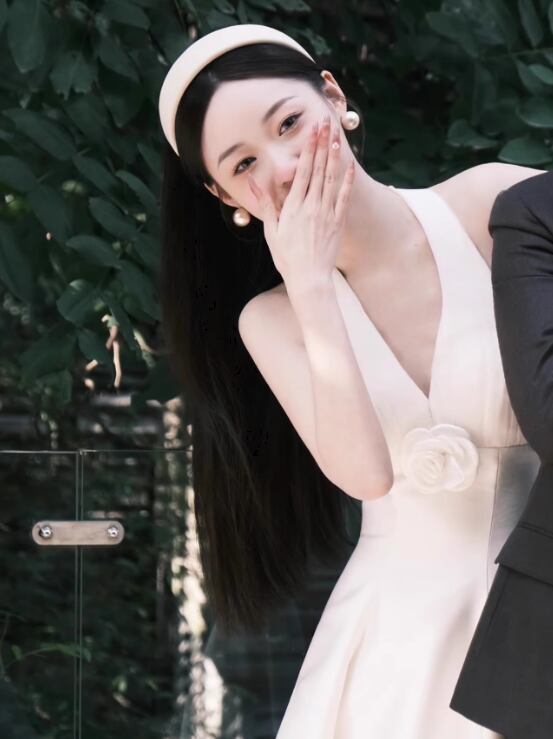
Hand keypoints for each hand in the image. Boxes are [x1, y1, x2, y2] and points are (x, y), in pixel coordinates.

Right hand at [247, 113, 354, 288]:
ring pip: (331, 178)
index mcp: (293, 207)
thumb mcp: (272, 231)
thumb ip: (266, 205)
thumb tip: (256, 184)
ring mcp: (327, 213)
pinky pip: (343, 197)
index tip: (312, 130)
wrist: (309, 279)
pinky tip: (349, 165)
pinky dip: (347, 180)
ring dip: (334, 156)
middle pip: (318, 169)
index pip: (302, 170)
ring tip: (337, 136)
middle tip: (326, 123)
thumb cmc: (287, 258)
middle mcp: (311, 206)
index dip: (308, 148)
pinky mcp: (338, 223)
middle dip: (322, 144)